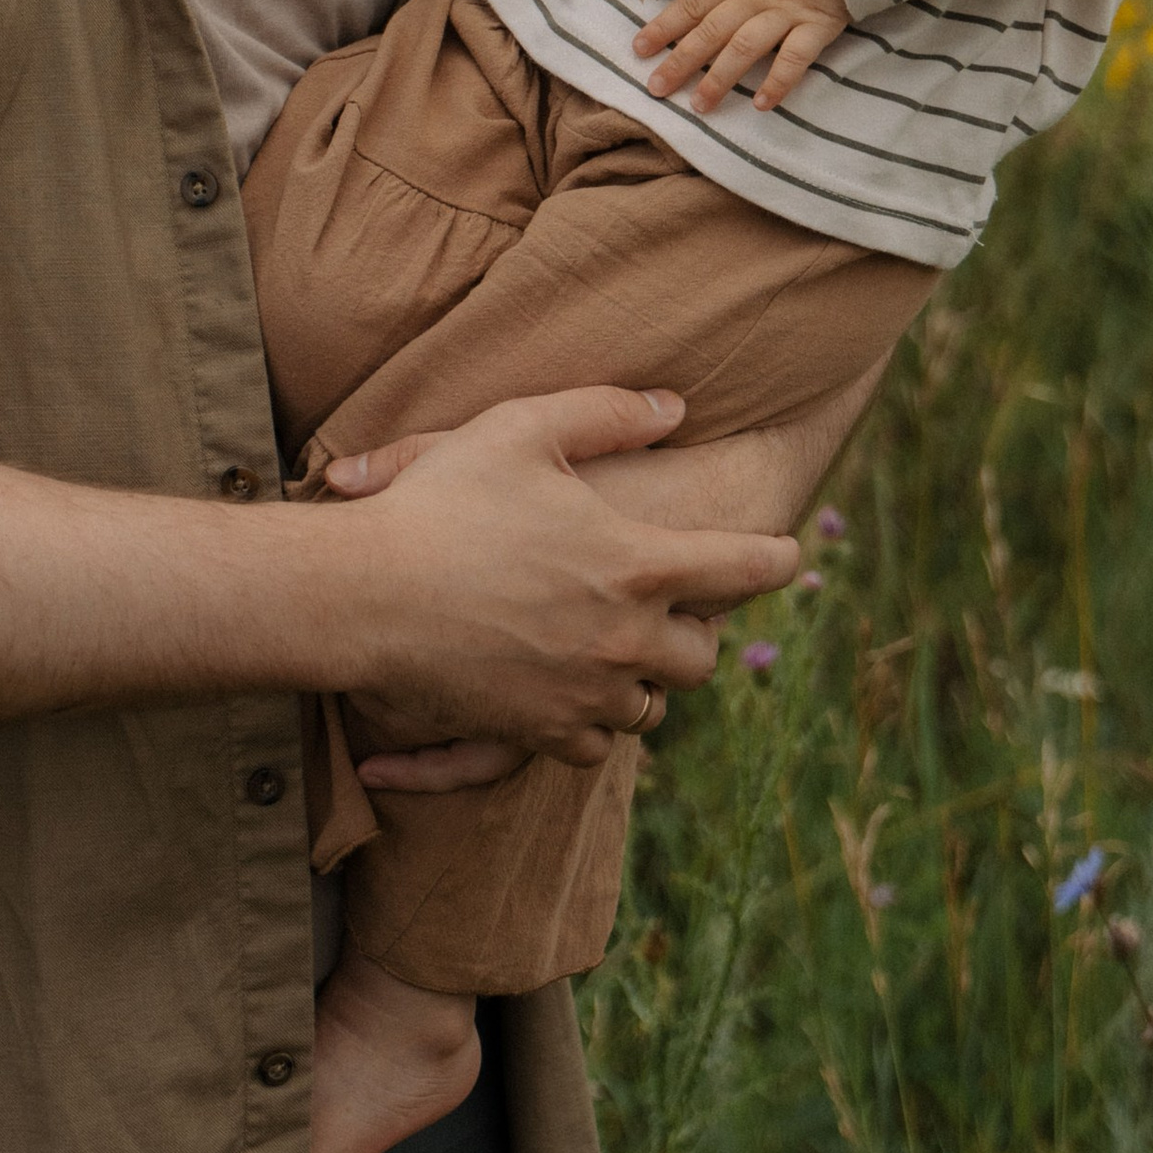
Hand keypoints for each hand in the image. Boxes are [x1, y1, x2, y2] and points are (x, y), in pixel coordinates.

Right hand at [321, 383, 792, 767]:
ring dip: (647, 678)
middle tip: (680, 605)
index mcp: (637, 564)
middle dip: (701, 629)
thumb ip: (608, 413)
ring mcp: (584, 693)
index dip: (776, 557)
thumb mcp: (522, 428)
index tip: (788, 554)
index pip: (744, 568)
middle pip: (703, 655)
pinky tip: (578, 691)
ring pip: (653, 706)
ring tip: (623, 648)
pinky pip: (596, 744)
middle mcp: (624, 639)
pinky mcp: (540, 732)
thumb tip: (674, 408)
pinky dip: (597, 722)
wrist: (363, 596)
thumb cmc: (441, 503)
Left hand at [632, 0, 850, 114]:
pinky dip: (781, 82)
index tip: (639, 49)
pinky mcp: (823, 22)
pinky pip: (798, 58)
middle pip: (712, 33)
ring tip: (700, 107)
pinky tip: (763, 105)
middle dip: (681, 63)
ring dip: (721, 79)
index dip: (665, 26)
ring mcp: (791, 11)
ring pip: (746, 50)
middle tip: (655, 89)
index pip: (694, 3)